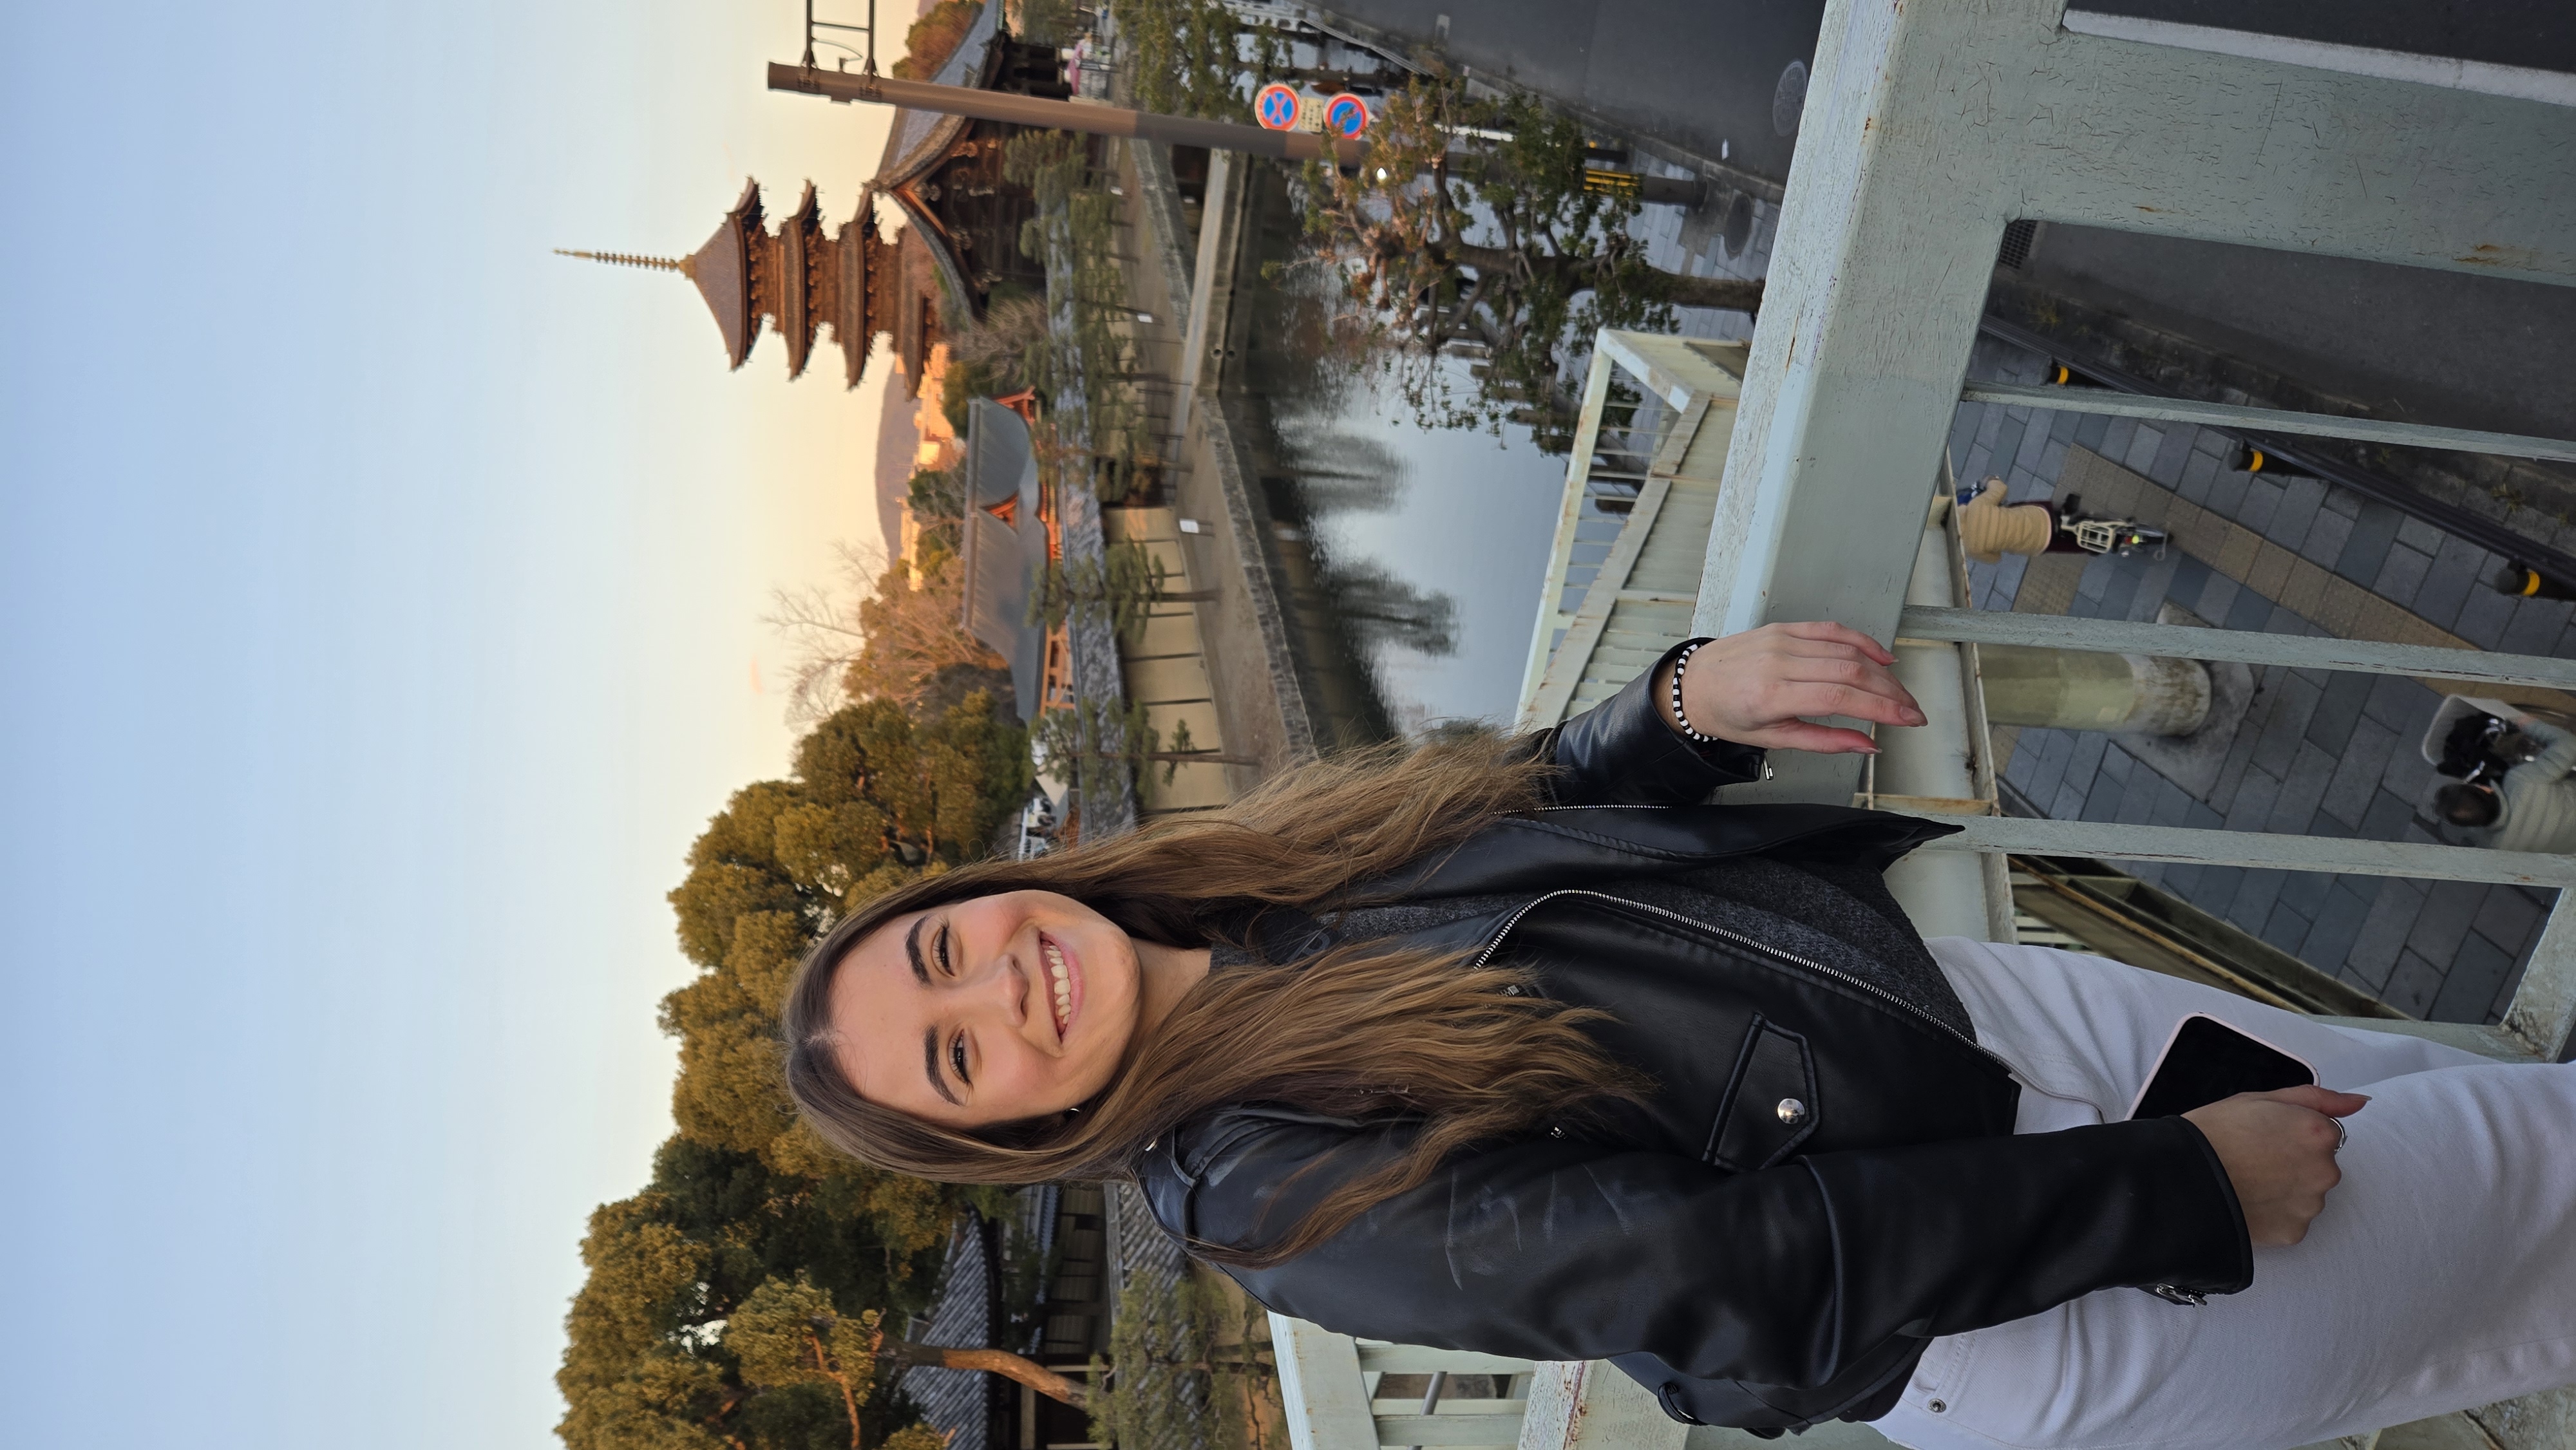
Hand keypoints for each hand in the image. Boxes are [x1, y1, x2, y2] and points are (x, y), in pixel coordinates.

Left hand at [1657, 622, 1925, 754]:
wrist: (1693, 685)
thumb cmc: (1727, 715)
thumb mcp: (1773, 739)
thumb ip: (1824, 742)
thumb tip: (1869, 746)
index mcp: (1772, 695)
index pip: (1841, 698)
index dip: (1883, 708)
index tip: (1909, 719)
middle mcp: (1778, 662)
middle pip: (1851, 672)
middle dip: (1891, 692)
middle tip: (1912, 710)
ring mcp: (1781, 640)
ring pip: (1846, 650)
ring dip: (1882, 672)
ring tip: (1901, 692)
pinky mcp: (1783, 627)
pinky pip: (1831, 630)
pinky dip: (1861, 641)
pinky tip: (1881, 658)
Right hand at [2181, 1086, 2367, 1245]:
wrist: (2183, 1176)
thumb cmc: (2216, 1131)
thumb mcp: (2260, 1099)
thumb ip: (2317, 1099)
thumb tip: (2361, 1102)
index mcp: (2319, 1133)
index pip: (2321, 1133)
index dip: (2290, 1133)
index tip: (2263, 1136)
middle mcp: (2325, 1171)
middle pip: (2318, 1165)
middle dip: (2293, 1163)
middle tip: (2252, 1159)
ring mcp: (2311, 1205)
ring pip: (2306, 1194)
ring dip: (2285, 1189)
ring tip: (2247, 1182)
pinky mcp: (2295, 1232)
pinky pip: (2291, 1220)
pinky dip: (2275, 1213)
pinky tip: (2248, 1202)